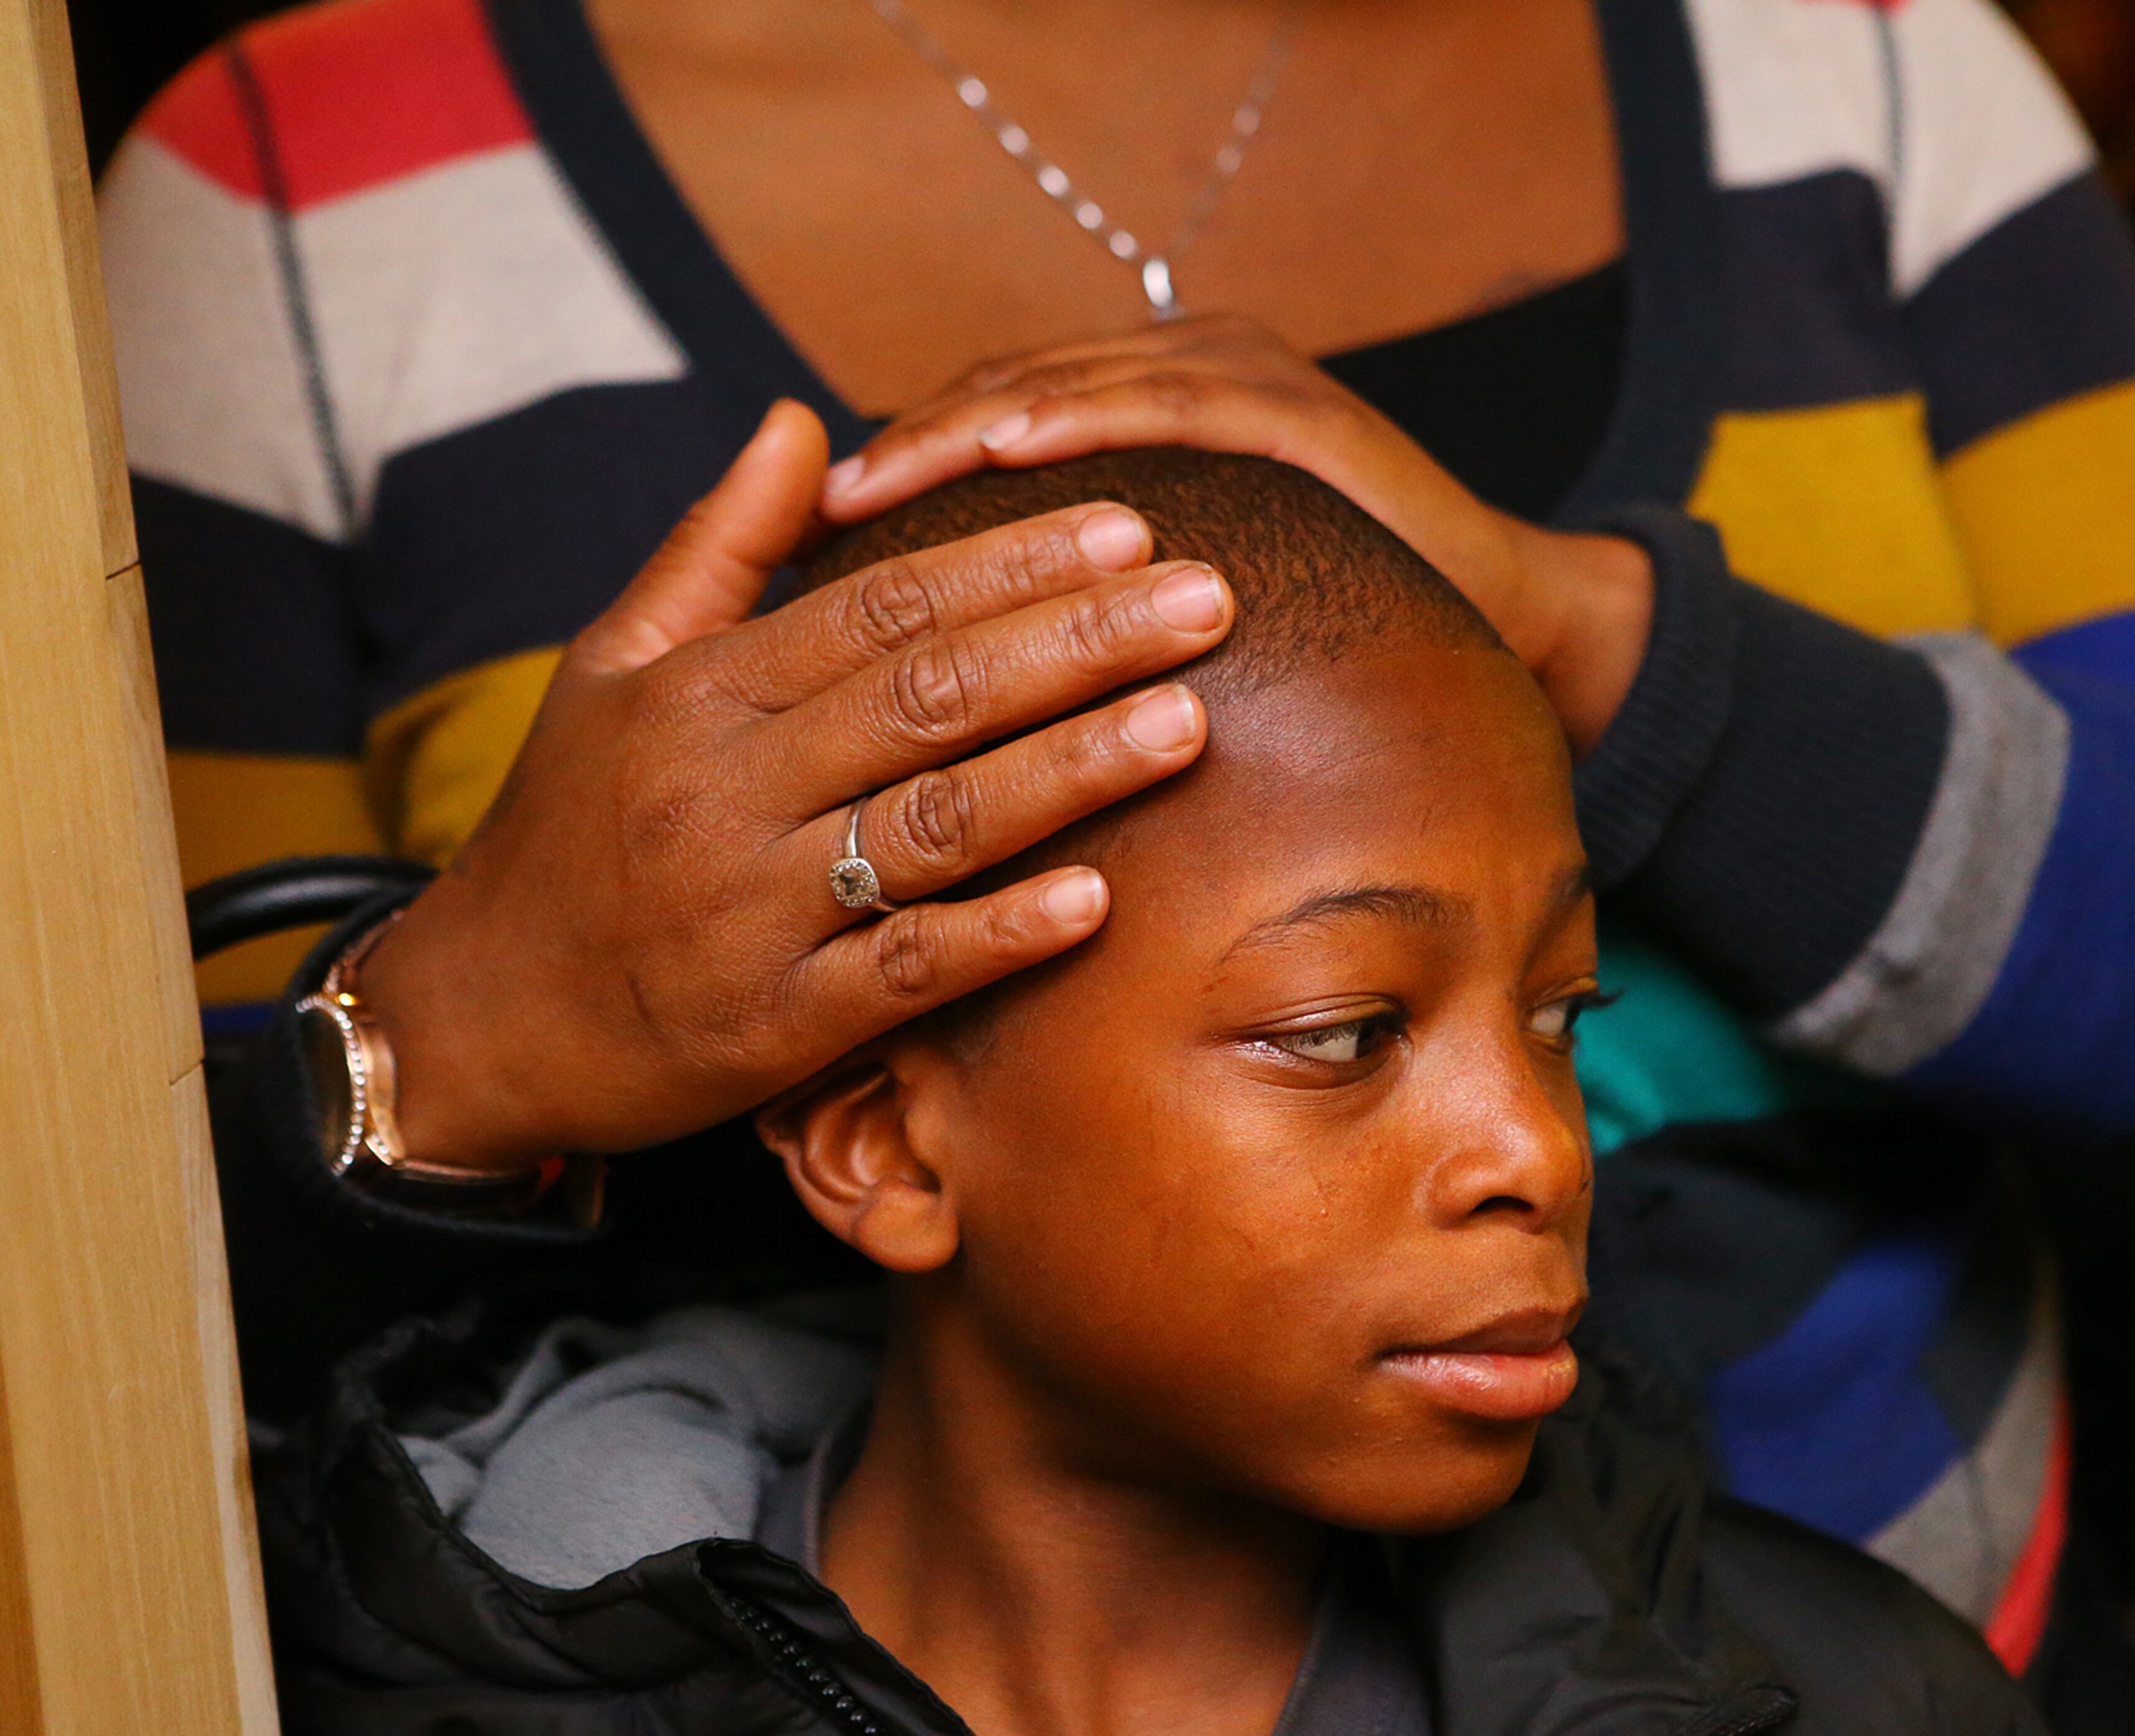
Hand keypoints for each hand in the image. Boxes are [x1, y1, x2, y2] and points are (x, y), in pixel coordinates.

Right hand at [355, 402, 1234, 1169]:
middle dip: (1078, 644)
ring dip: (1069, 773)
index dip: (1010, 563)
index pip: (880, 606)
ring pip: (934, 826)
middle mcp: (727, 790)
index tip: (1129, 529)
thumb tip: (802, 420)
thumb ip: (717, 545)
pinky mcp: (773, 1026)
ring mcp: (750, 912)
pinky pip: (902, 975)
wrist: (479, 1014)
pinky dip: (998, 936)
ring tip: (1189, 721)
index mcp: (701, 691)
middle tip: (1209, 598)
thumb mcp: (614, 665)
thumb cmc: (568, 825)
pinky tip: (1098, 902)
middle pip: (929, 698)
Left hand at [819, 314, 1651, 753]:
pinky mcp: (1293, 413)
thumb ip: (1097, 605)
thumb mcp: (1184, 608)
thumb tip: (972, 672)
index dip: (906, 460)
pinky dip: (1085, 422)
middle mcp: (1186, 372)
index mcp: (1153, 411)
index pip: (997, 418)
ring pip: (1072, 388)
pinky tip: (1010, 450)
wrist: (1499, 618)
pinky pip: (1169, 408)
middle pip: (1011, 392)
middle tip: (820, 504)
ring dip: (967, 427)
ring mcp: (1241, 380)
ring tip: (880, 479)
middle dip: (911, 443)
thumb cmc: (1332, 630)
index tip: (816, 524)